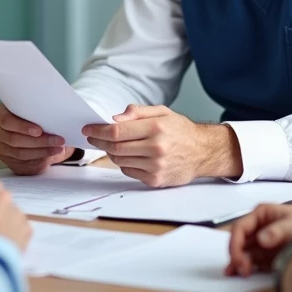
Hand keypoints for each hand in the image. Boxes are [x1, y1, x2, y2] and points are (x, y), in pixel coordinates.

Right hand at [0, 103, 71, 174]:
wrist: (30, 129)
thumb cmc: (31, 115)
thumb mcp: (31, 109)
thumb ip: (37, 111)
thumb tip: (55, 116)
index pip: (7, 121)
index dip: (23, 127)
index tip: (39, 131)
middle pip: (15, 140)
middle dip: (39, 141)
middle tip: (58, 140)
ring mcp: (0, 148)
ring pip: (20, 153)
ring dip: (42, 151)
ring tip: (58, 148)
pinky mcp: (8, 160)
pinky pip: (23, 163)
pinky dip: (39, 159)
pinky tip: (51, 155)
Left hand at [81, 104, 242, 186]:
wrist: (203, 152)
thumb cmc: (181, 130)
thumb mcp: (162, 112)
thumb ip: (137, 113)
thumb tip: (114, 118)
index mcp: (156, 128)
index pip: (117, 131)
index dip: (99, 130)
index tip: (89, 129)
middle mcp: (156, 148)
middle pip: (115, 147)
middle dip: (100, 141)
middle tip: (94, 137)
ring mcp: (155, 166)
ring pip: (120, 160)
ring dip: (111, 152)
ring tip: (112, 144)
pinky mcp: (155, 179)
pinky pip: (129, 171)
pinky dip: (124, 163)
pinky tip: (129, 155)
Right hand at [226, 204, 291, 276]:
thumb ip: (277, 231)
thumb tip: (261, 239)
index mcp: (263, 213)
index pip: (241, 227)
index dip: (235, 242)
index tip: (237, 257)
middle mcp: (260, 226)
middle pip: (240, 240)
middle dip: (237, 254)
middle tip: (241, 269)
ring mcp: (264, 241)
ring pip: (244, 252)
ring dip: (239, 262)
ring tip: (240, 274)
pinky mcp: (268, 255)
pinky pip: (252, 261)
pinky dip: (246, 267)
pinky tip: (243, 273)